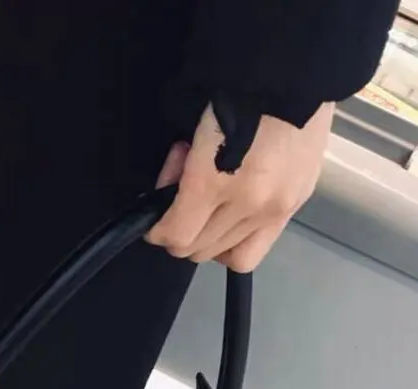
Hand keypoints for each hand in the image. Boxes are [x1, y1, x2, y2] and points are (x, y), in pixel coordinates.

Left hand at [146, 102, 333, 271]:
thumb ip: (180, 171)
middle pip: (197, 250)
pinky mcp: (294, 205)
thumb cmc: (235, 91)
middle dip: (180, 229)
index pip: (176, 236)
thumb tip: (171, 192)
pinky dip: (235, 242)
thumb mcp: (192, 130)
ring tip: (209, 206)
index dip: (158, 231)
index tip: (156, 214)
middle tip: (184, 196)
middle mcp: (247, 204)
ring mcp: (275, 208)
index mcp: (213, 181)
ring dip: (207, 238)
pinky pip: (255, 249)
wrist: (291, 72)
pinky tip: (232, 216)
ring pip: (225, 255)